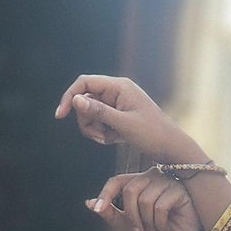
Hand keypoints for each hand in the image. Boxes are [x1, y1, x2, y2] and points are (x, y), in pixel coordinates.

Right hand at [55, 73, 200, 163]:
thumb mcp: (123, 125)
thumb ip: (99, 111)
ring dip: (94, 129)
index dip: (70, 97)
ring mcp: (116, 103)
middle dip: (86, 121)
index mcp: (119, 86)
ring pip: (89, 114)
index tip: (60, 116)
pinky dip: (101, 133)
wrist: (170, 148)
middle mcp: (116, 91)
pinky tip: (114, 140)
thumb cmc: (152, 134)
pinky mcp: (117, 115)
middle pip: (84, 101)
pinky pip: (98, 122)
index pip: (84, 83)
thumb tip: (76, 99)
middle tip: (100, 136)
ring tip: (109, 139)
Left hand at [87, 169, 201, 230]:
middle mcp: (153, 176)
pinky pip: (160, 206)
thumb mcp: (129, 224)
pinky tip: (166, 228)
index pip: (117, 181)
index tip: (96, 208)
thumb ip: (111, 213)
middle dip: (132, 217)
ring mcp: (168, 181)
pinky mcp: (180, 190)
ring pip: (145, 199)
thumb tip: (89, 203)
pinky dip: (159, 223)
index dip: (106, 194)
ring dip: (147, 223)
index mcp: (139, 181)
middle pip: (130, 190)